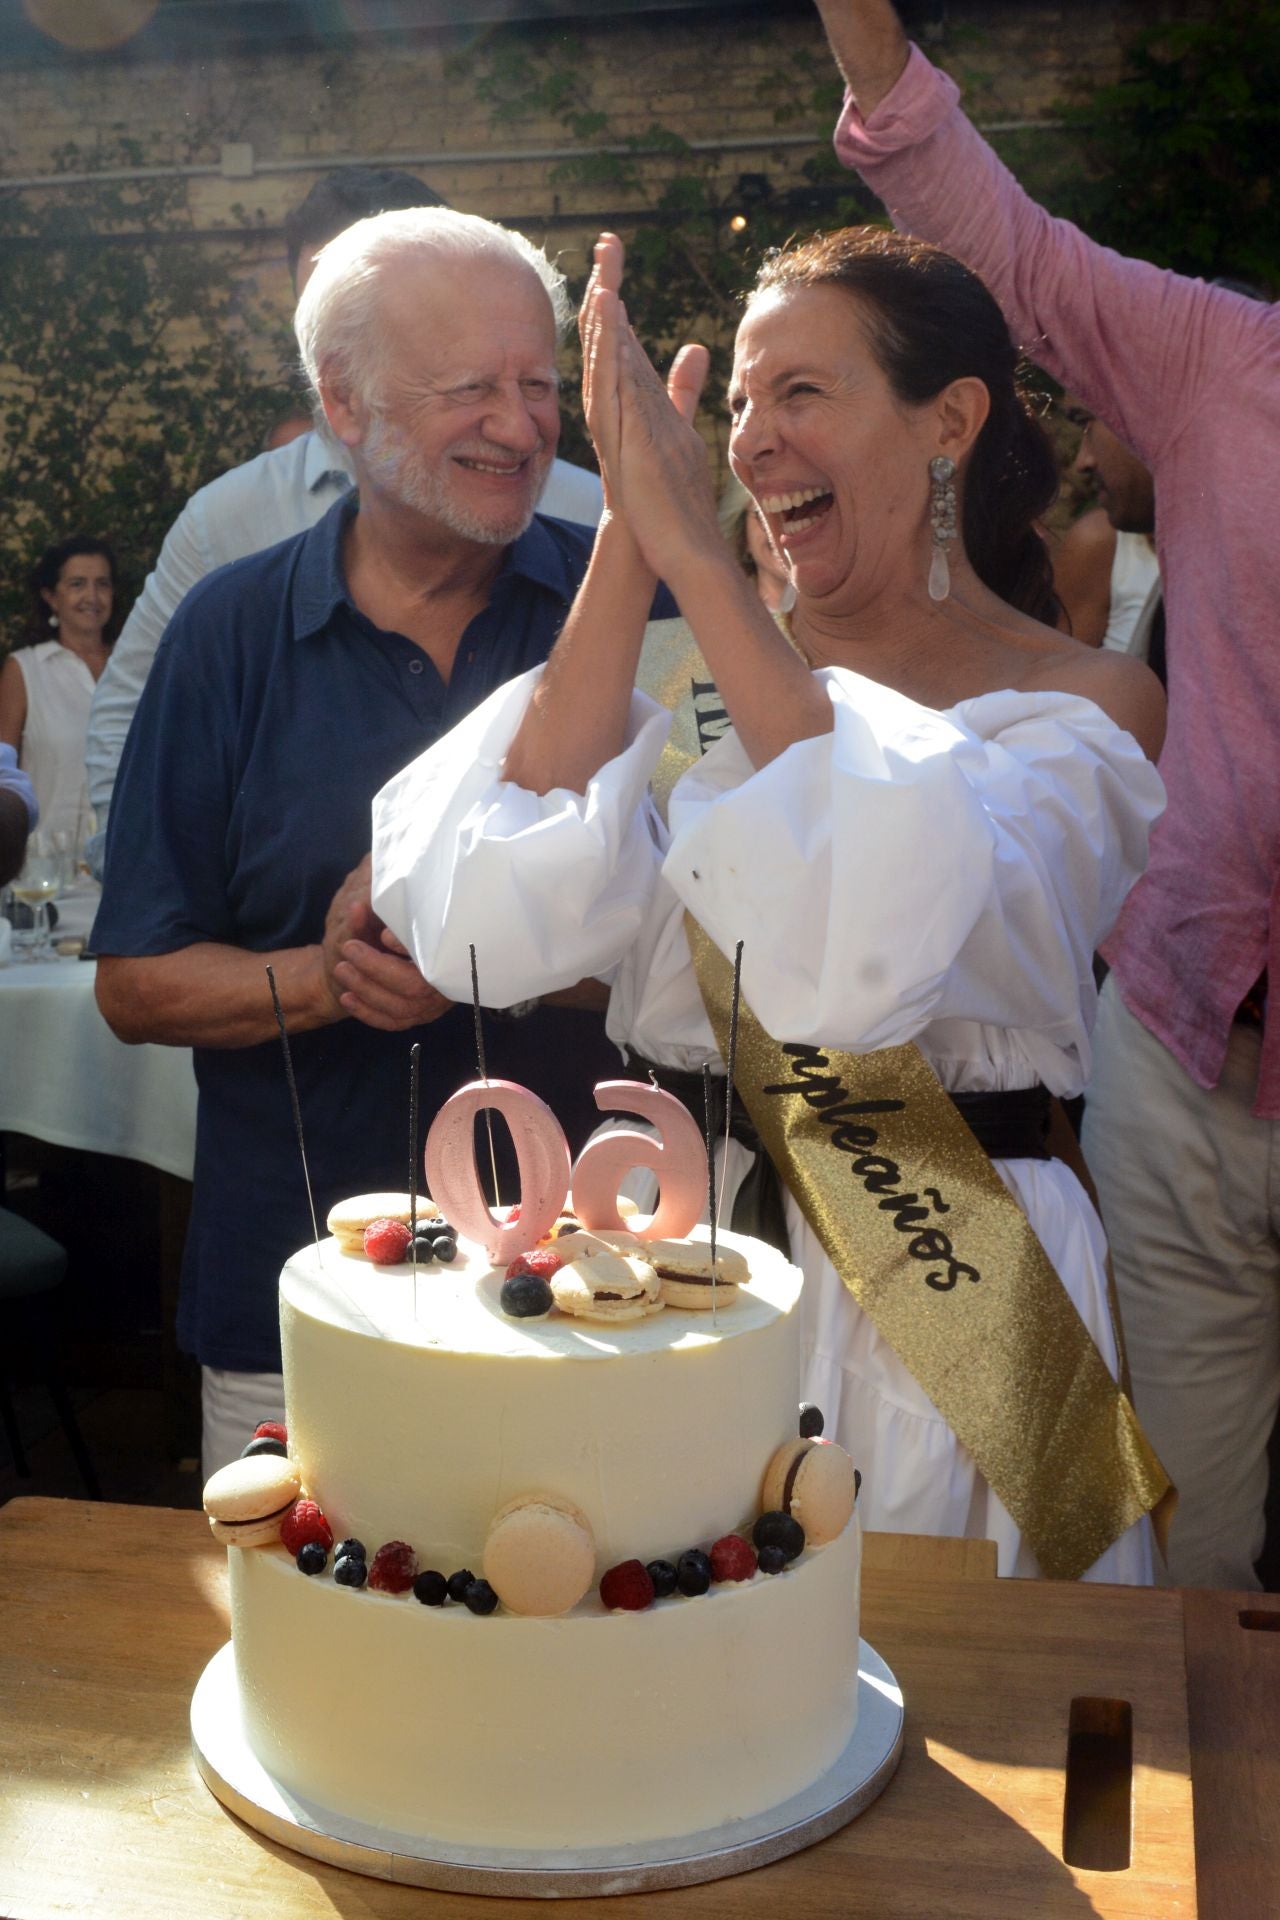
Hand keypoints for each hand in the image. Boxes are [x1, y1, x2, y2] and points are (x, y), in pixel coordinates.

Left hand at [319, 856, 452, 1031]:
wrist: (420, 944)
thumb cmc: (411, 921)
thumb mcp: (396, 912)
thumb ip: (378, 912)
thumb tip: (357, 908)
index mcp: (452, 954)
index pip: (435, 957)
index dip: (408, 949)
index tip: (384, 935)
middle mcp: (447, 983)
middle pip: (414, 987)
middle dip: (376, 969)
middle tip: (349, 948)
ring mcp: (433, 1004)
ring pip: (401, 1008)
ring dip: (367, 990)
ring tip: (341, 969)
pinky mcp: (417, 1016)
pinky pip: (392, 1022)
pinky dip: (367, 1012)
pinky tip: (347, 997)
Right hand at [580, 233, 716, 573]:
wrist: (658, 543)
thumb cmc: (664, 494)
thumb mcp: (677, 428)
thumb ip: (682, 388)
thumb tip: (696, 347)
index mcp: (628, 400)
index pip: (621, 336)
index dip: (618, 294)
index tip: (617, 251)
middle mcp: (616, 406)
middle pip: (607, 338)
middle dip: (607, 289)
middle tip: (608, 241)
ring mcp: (615, 424)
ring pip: (603, 359)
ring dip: (603, 317)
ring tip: (604, 274)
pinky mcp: (619, 440)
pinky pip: (609, 389)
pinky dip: (608, 353)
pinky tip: (610, 322)